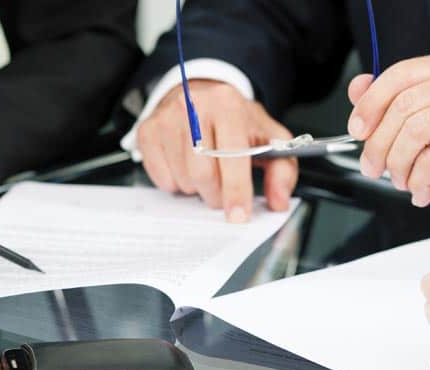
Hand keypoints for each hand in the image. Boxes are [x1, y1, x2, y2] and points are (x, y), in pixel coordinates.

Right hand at [137, 80, 297, 222]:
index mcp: (227, 104)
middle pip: (202, 174)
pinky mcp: (147, 131)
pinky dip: (176, 183)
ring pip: (182, 178)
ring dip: (196, 188)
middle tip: (222, 193)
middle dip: (215, 195)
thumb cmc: (236, 121)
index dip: (236, 190)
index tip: (238, 215)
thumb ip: (281, 170)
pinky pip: (160, 177)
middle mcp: (193, 106)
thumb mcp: (268, 137)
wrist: (202, 95)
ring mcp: (166, 118)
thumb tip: (278, 201)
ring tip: (205, 173)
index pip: (231, 155)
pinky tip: (185, 167)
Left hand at [347, 53, 429, 224]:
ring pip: (415, 132)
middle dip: (378, 144)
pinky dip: (417, 178)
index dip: (370, 104)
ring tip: (399, 180)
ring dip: (397, 164)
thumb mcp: (422, 126)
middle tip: (372, 167)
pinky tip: (419, 188)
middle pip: (403, 107)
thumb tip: (357, 86)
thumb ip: (389, 103)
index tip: (357, 130)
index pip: (400, 75)